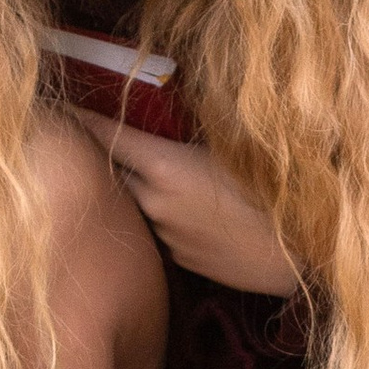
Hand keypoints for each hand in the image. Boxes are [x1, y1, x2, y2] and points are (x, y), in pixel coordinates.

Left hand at [70, 110, 298, 294]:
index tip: (62, 105)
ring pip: (138, 203)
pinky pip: (160, 230)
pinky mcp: (180, 262)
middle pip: (113, 172)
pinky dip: (165, 215)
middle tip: (96, 134)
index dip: (82, 118)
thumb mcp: (238, 145)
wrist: (305, 259)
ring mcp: (165, 237)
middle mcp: (155, 204)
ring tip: (163, 174)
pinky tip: (194, 211)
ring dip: (141, 188)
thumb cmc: (280, 191)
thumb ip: (194, 129)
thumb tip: (166, 108)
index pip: (107, 135)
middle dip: (105, 154)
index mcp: (166, 167)